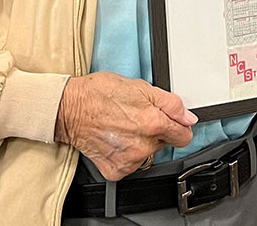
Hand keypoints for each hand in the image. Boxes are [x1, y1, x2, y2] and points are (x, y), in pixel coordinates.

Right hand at [54, 71, 196, 179]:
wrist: (68, 109)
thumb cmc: (99, 94)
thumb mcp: (140, 87)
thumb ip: (170, 104)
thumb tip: (188, 118)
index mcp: (153, 123)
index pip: (184, 135)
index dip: (179, 127)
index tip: (172, 124)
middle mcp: (143, 146)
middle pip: (164, 143)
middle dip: (156, 131)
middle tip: (137, 118)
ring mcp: (129, 161)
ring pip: (147, 153)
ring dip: (141, 143)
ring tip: (123, 127)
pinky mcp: (115, 170)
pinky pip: (131, 164)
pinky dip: (126, 154)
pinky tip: (116, 140)